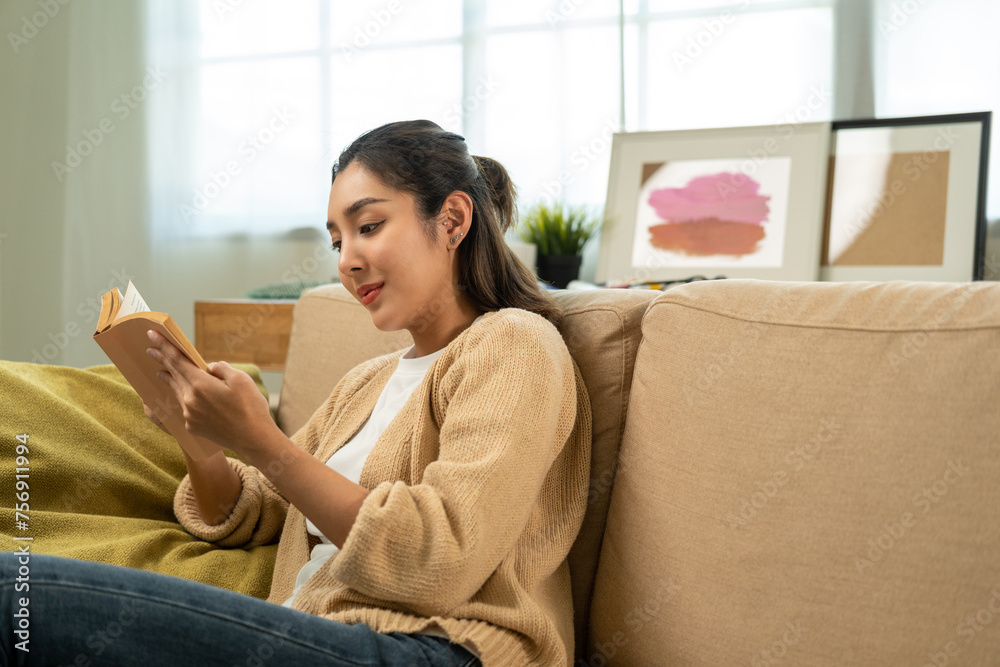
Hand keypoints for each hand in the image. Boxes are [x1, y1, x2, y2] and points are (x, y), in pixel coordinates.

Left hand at [144, 329, 274, 454]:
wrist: (254, 440)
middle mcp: (190, 400)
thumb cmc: (251, 407)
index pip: (177, 360)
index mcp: (201, 384)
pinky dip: (185, 397)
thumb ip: (222, 369)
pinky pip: (186, 407)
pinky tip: (186, 395)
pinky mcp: (192, 426)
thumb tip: (210, 368)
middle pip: (173, 375)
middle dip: (162, 361)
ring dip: (170, 379)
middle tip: (151, 350)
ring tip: (163, 372)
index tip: (151, 334)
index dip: (163, 346)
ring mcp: (189, 415)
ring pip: (178, 391)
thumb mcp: (241, 380)